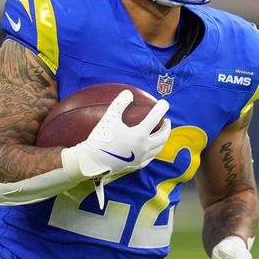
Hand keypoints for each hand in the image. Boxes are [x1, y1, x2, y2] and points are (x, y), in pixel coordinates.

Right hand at [73, 89, 170, 206]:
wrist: (92, 161)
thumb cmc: (100, 139)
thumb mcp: (109, 119)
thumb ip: (119, 104)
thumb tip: (128, 92)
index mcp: (139, 135)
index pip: (155, 118)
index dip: (161, 109)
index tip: (164, 103)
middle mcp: (144, 148)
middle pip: (162, 136)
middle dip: (166, 127)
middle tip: (166, 120)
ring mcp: (141, 158)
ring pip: (158, 148)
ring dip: (162, 139)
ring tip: (160, 133)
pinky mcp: (136, 166)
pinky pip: (150, 158)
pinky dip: (153, 151)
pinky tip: (150, 149)